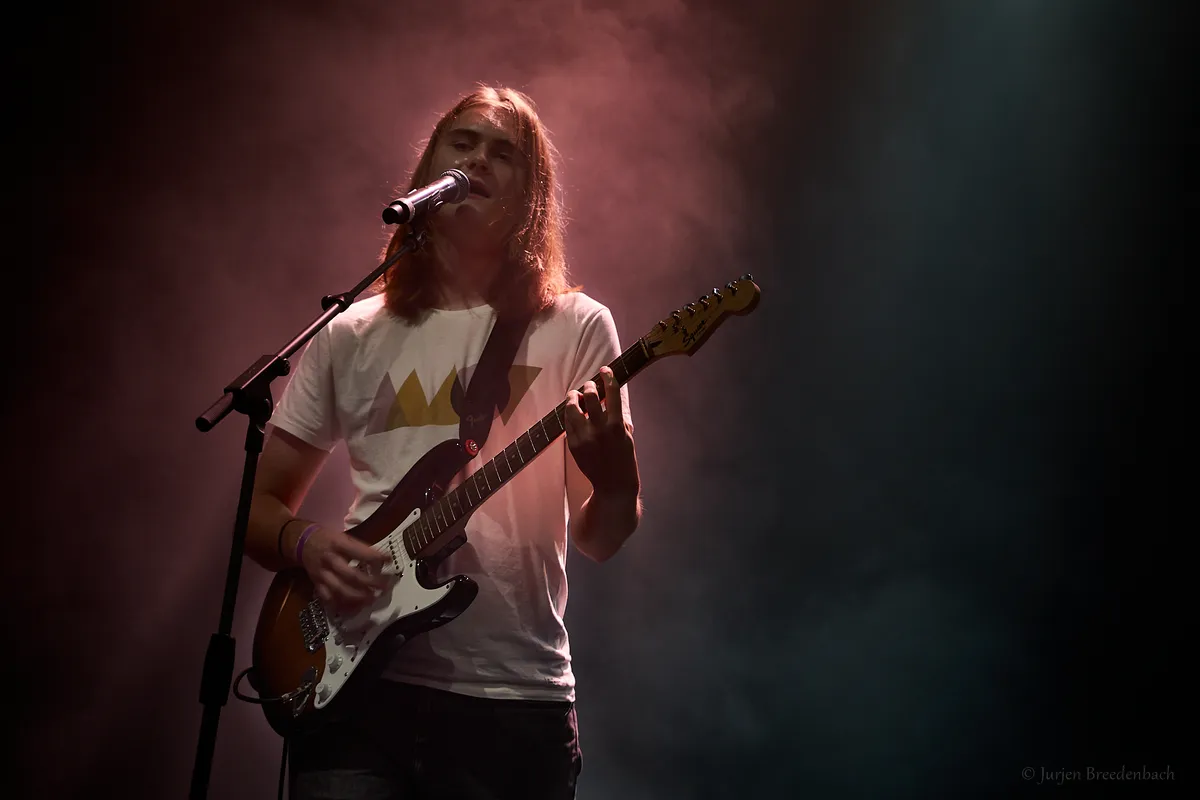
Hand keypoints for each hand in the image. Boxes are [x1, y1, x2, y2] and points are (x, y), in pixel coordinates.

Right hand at [299, 526, 389, 612]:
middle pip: (351, 575)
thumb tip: (382, 560)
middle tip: (384, 587)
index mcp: (337, 544)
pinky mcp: (317, 585)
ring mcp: (322, 574)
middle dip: (369, 583)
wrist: (302, 543)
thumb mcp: (344, 537)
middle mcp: (329, 560)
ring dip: (358, 597)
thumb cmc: (329, 539)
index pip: (359, 552)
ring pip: (340, 590)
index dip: (375, 557)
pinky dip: (342, 605)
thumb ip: (360, 548)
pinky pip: (329, 599)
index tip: (389, 561)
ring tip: (372, 599)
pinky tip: (355, 607)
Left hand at [564, 366, 637, 493]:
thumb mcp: (627, 435)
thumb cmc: (624, 458)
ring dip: (573, 398)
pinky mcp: (573, 445)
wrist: (614, 484)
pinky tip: (574, 414)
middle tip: (588, 385)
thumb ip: (618, 416)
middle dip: (588, 386)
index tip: (605, 370)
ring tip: (575, 397)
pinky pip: (567, 424)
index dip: (608, 377)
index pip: (612, 393)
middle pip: (588, 396)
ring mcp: (584, 438)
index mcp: (617, 425)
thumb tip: (609, 396)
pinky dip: (570, 416)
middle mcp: (600, 429)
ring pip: (572, 408)